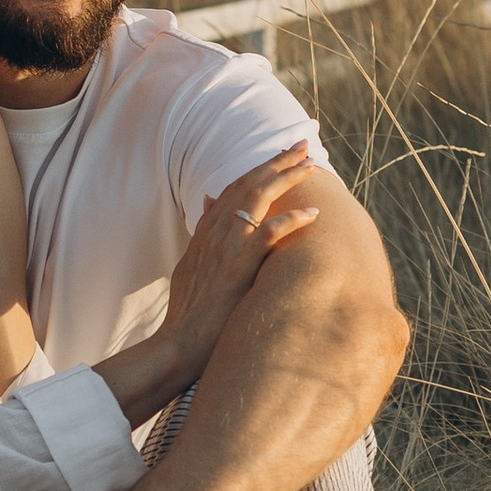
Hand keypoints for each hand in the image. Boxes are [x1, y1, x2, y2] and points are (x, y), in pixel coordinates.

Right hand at [150, 149, 320, 387]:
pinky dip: (290, 222)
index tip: (280, 157)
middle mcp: (213, 233)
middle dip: (276, 162)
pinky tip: (313, 214)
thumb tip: (210, 203)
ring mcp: (224, 248)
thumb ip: (203, 235)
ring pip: (257, 199)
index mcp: (204, 233)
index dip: (257, 169)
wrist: (178, 344)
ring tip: (311, 166)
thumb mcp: (190, 266)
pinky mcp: (236, 267)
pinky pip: (267, 235)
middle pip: (247, 185)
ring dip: (286, 179)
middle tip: (302, 146)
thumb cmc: (189, 315)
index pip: (233, 189)